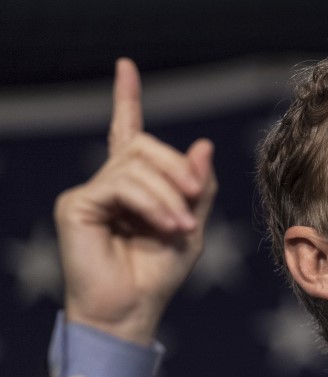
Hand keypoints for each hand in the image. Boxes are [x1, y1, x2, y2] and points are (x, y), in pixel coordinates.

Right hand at [54, 58, 216, 344]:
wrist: (133, 310)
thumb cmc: (160, 273)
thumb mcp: (192, 226)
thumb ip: (198, 187)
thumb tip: (203, 144)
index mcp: (135, 185)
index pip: (127, 132)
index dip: (126, 98)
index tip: (125, 66)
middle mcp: (109, 182)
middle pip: (146, 146)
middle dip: (179, 170)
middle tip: (195, 201)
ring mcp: (91, 191)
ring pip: (136, 164)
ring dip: (169, 194)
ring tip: (182, 227)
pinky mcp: (76, 204)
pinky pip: (122, 184)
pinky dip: (152, 203)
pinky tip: (166, 226)